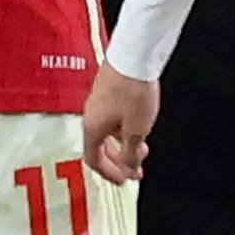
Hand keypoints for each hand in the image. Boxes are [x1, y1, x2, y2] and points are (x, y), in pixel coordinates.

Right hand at [84, 62, 160, 185]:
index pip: (93, 160)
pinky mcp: (108, 90)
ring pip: (108, 132)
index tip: (124, 180)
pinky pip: (112, 118)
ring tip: (143, 147)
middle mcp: (91, 115)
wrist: (135, 54)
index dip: (109, 173)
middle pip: (100, 147)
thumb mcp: (136, 130)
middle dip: (120, 160)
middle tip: (136, 168)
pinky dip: (124, 128)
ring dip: (124, 144)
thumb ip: (130, 153)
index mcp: (92, 128)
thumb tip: (128, 168)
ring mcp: (99, 102)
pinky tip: (140, 126)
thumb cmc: (132, 89)